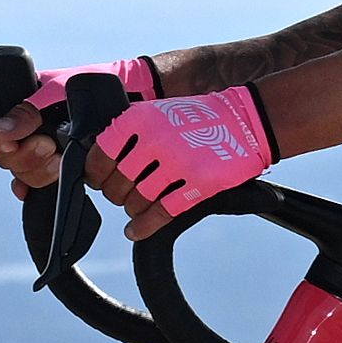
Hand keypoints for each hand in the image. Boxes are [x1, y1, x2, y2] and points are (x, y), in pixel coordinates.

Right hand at [0, 55, 154, 193]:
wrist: (126, 93)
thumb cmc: (90, 81)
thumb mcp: (55, 89)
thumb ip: (27, 110)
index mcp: (18, 109)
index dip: (6, 146)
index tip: (20, 144)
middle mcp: (25, 131)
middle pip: (8, 159)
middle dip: (29, 158)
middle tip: (49, 147)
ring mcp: (40, 148)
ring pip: (24, 173)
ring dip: (40, 171)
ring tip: (59, 159)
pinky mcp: (58, 163)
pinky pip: (38, 183)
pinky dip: (40, 184)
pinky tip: (50, 181)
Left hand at [83, 83, 273, 227]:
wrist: (245, 120)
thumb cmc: (198, 119)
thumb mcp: (157, 112)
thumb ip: (130, 134)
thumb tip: (100, 162)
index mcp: (140, 119)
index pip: (100, 156)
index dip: (95, 174)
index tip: (98, 180)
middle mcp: (155, 141)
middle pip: (117, 184)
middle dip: (116, 194)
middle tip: (122, 194)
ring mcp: (178, 164)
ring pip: (137, 202)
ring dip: (133, 210)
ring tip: (136, 208)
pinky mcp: (199, 185)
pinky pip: (162, 213)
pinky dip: (145, 226)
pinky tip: (137, 230)